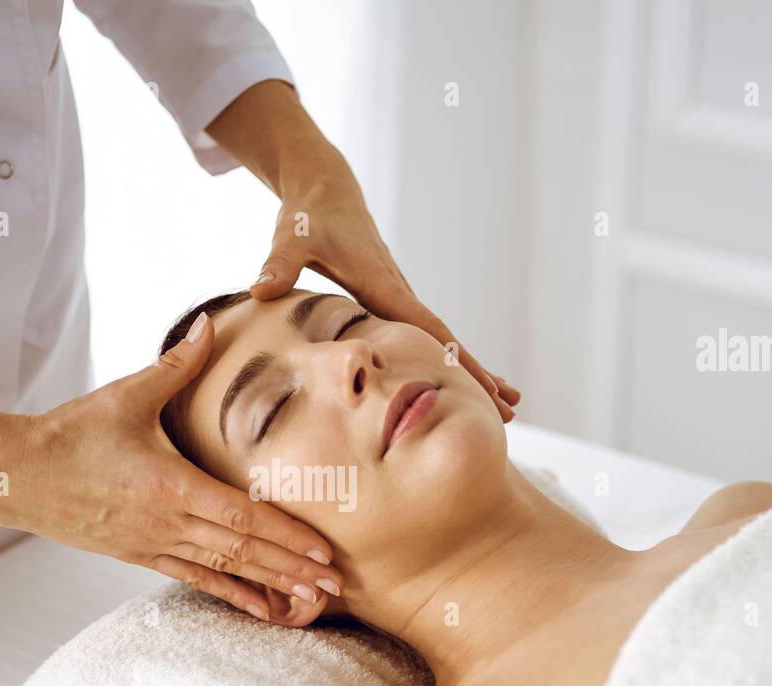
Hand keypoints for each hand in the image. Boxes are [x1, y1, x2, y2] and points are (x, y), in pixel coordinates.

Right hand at [0, 313, 343, 620]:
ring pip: (225, 570)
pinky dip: (232, 594)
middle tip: (338, 582)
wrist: (15, 477)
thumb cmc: (69, 433)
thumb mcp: (124, 395)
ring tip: (312, 599)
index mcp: (169, 486)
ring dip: (271, 584)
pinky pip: (196, 579)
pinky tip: (261, 609)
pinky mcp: (141, 555)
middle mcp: (167, 523)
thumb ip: (175, 364)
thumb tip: (210, 323)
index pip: (241, 516)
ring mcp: (154, 545)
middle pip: (243, 551)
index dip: (285, 535)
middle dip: (293, 568)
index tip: (323, 548)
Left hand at [249, 157, 521, 421]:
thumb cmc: (309, 216)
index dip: (455, 360)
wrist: (325, 190)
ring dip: (472, 370)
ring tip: (505, 404)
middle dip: (479, 374)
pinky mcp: (391, 300)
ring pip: (440, 340)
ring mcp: (398, 297)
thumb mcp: (291, 237)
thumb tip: (260, 289)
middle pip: (446, 340)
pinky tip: (458, 380)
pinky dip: (448, 358)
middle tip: (511, 409)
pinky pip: (425, 335)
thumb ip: (278, 264)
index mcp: (383, 284)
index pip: (428, 329)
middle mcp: (399, 292)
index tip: (485, 387)